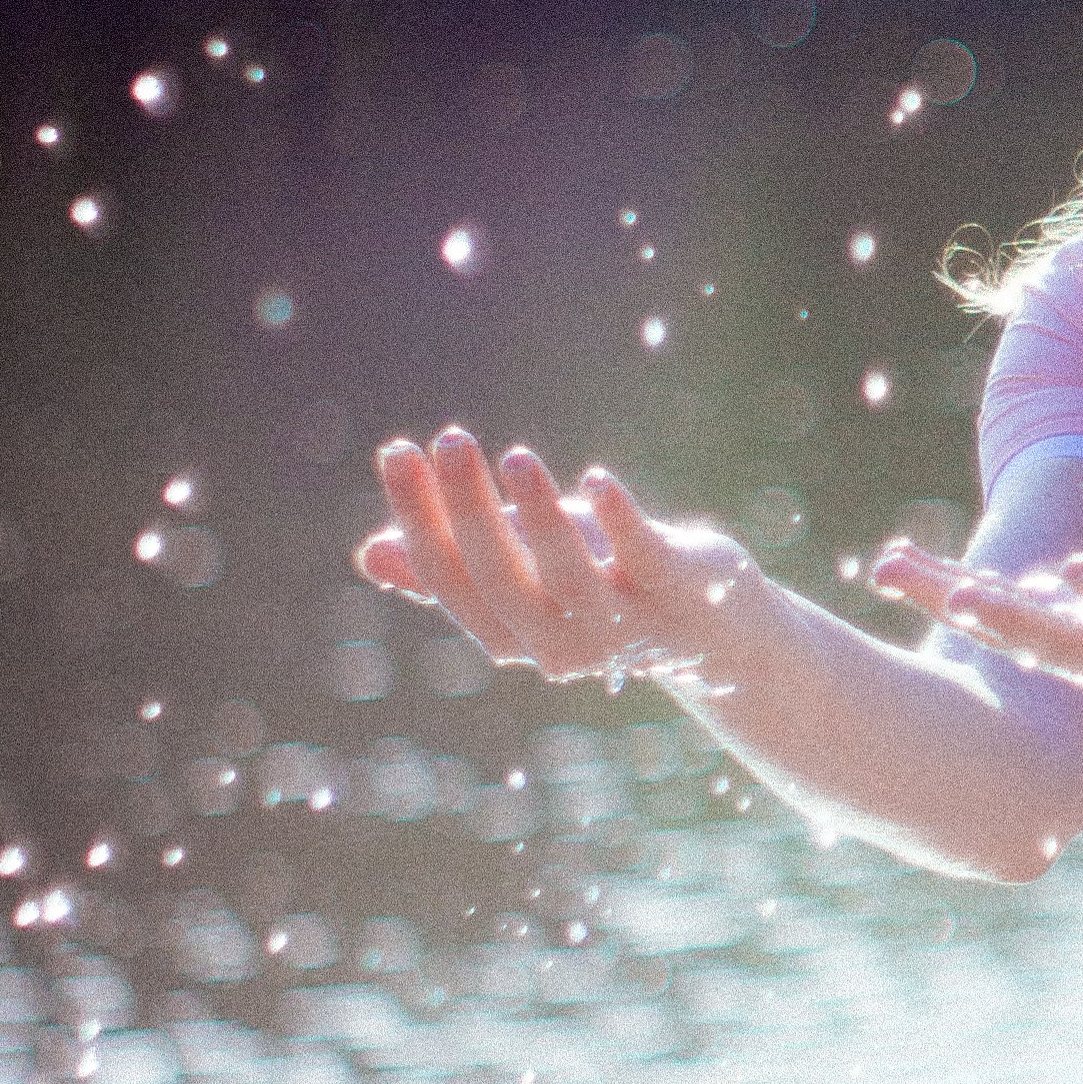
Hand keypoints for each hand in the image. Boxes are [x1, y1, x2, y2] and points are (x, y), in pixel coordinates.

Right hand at [352, 426, 769, 687]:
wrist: (714, 626)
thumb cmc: (605, 587)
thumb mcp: (525, 574)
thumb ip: (456, 568)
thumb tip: (369, 554)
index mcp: (513, 636)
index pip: (451, 581)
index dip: (420, 520)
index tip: (400, 451)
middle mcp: (562, 644)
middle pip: (502, 581)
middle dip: (469, 510)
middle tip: (450, 439)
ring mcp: (624, 623)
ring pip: (570, 576)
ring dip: (540, 515)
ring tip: (516, 456)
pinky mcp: (678, 590)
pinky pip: (645, 559)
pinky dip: (621, 520)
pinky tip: (596, 479)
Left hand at [870, 515, 1082, 708]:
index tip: (1075, 568)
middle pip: (1056, 643)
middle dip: (1007, 621)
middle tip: (956, 597)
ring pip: (1009, 630)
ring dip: (949, 600)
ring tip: (888, 565)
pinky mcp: (1058, 631)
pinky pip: (995, 614)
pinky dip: (947, 591)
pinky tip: (892, 563)